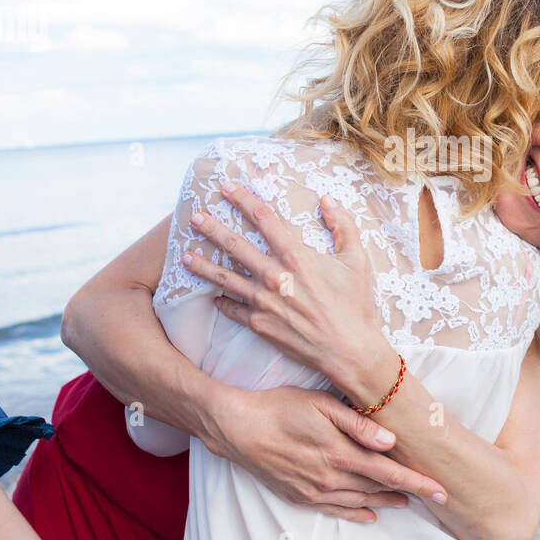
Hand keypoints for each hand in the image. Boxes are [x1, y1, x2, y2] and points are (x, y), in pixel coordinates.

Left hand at [180, 182, 391, 399]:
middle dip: (211, 228)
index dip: (243, 200)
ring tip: (183, 256)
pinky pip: (233, 310)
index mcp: (296, 256)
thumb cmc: (355, 304)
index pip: (264, 219)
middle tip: (194, 217)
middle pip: (235, 245)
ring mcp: (263, 302)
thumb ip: (343, 225)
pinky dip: (221, 302)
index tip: (227, 188)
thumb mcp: (356, 260)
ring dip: (202, 266)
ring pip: (224, 278)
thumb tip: (328, 199)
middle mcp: (274, 276)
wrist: (348, 350)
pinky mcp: (259, 324)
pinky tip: (212, 297)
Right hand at [206, 384, 446, 522]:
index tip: (441, 489)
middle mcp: (330, 478)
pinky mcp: (300, 496)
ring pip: (360, 501)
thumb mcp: (321, 405)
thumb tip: (391, 440)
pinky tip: (370, 514)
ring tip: (407, 502)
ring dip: (386, 502)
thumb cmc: (280, 408)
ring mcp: (314, 491)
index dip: (417, 481)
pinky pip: (335, 510)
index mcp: (340, 453)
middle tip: (433, 495)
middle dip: (408, 493)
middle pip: (378, 489)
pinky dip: (356, 513)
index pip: (389, 472)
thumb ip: (358, 423)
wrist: (237, 429)